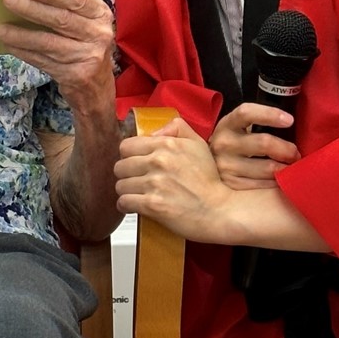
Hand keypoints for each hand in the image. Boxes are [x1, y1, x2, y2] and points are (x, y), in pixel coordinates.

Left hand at [0, 0, 113, 109]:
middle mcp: (98, 34)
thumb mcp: (85, 22)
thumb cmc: (84, 43)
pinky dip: (24, 52)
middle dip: (31, 9)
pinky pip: (43, 61)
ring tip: (1, 29)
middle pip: (61, 20)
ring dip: (21, 35)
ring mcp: (88, 57)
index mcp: (100, 14)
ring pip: (48, 43)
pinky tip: (9, 45)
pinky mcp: (75, 76)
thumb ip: (66, 8)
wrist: (97, 85)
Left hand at [115, 117, 240, 243]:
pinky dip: (127, 206)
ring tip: (138, 194)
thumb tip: (154, 132)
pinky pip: (124, 202)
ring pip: (120, 185)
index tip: (136, 163)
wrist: (218, 210)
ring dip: (127, 191)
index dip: (129, 156)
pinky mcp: (152, 205)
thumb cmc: (209, 180)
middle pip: (120, 166)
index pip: (126, 146)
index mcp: (166, 145)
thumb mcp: (198, 144)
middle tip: (137, 180)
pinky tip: (135, 206)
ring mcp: (154, 183)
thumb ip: (177, 128)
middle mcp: (158, 161)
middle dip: (127, 174)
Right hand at [209, 103, 299, 189]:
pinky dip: (275, 182)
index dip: (270, 114)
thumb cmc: (235, 141)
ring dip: (285, 168)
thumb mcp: (238, 127)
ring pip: (267, 168)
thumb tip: (292, 125)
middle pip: (263, 143)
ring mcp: (226, 165)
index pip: (247, 113)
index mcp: (228, 124)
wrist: (207, 164)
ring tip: (291, 167)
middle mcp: (224, 143)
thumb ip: (259, 124)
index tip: (290, 120)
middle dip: (287, 149)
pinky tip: (279, 178)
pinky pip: (262, 184)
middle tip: (296, 154)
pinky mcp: (231, 184)